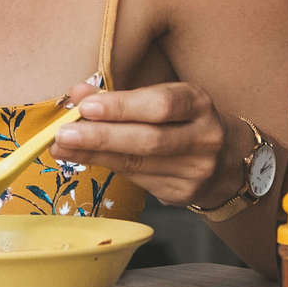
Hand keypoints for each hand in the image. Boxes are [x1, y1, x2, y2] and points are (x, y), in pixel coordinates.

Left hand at [53, 80, 228, 208]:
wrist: (225, 158)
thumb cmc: (183, 118)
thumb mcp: (161, 98)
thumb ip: (121, 95)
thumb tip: (77, 93)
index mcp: (199, 103)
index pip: (161, 105)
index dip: (122, 106)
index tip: (86, 107)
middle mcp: (204, 138)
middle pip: (148, 140)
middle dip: (101, 137)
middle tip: (63, 134)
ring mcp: (196, 170)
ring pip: (138, 164)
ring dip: (95, 156)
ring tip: (62, 148)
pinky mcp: (183, 193)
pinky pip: (138, 180)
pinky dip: (108, 167)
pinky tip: (85, 159)